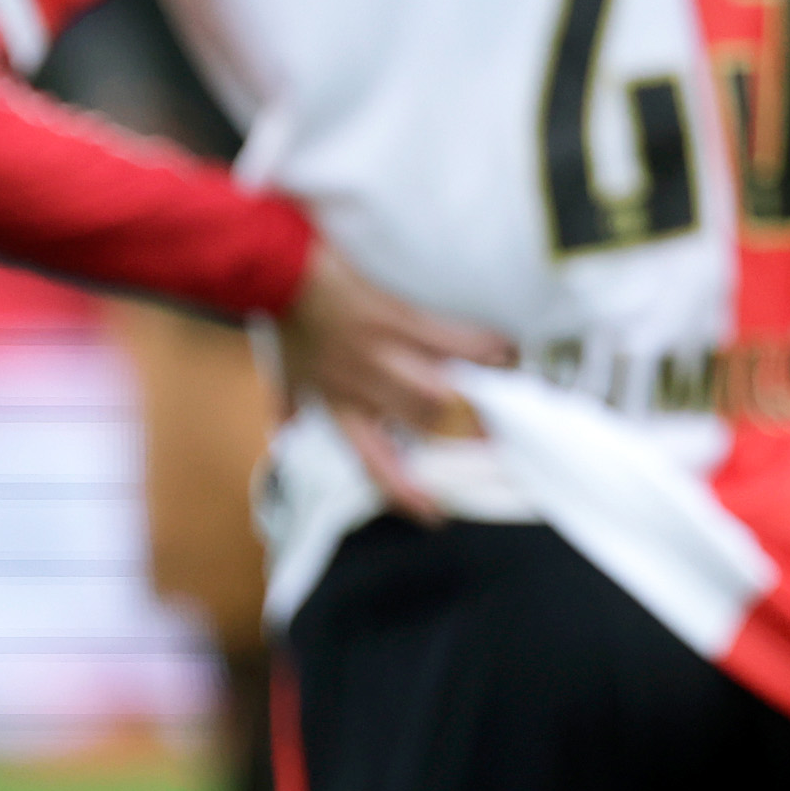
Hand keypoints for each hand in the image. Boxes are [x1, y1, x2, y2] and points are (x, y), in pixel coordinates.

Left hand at [273, 243, 512, 521]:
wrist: (283, 274)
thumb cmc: (287, 325)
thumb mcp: (282, 376)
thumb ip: (284, 411)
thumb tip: (280, 437)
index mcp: (338, 407)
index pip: (374, 461)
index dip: (406, 491)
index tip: (434, 515)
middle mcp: (367, 387)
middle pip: (425, 422)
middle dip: (463, 437)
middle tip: (494, 446)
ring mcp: (387, 353)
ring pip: (443, 388)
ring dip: (481, 396)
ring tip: (509, 401)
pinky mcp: (402, 319)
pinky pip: (452, 339)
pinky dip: (485, 348)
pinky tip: (508, 353)